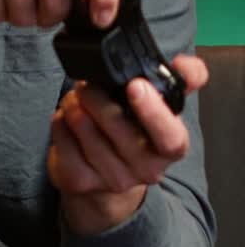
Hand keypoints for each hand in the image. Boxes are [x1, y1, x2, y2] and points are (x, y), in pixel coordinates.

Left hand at [48, 53, 208, 233]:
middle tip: (88, 85)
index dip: (153, 111)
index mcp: (170, 146)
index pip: (170, 136)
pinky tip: (67, 120)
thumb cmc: (136, 132)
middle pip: (115, 123)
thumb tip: (186, 64)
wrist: (107, 180)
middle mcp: (146, 168)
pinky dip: (59, 120)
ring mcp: (112, 178)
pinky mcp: (80, 181)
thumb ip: (181, 80)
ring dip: (74, 104)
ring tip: (77, 100)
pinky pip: (61, 137)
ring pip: (84, 126)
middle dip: (95, 94)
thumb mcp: (163, 106)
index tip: (135, 86)